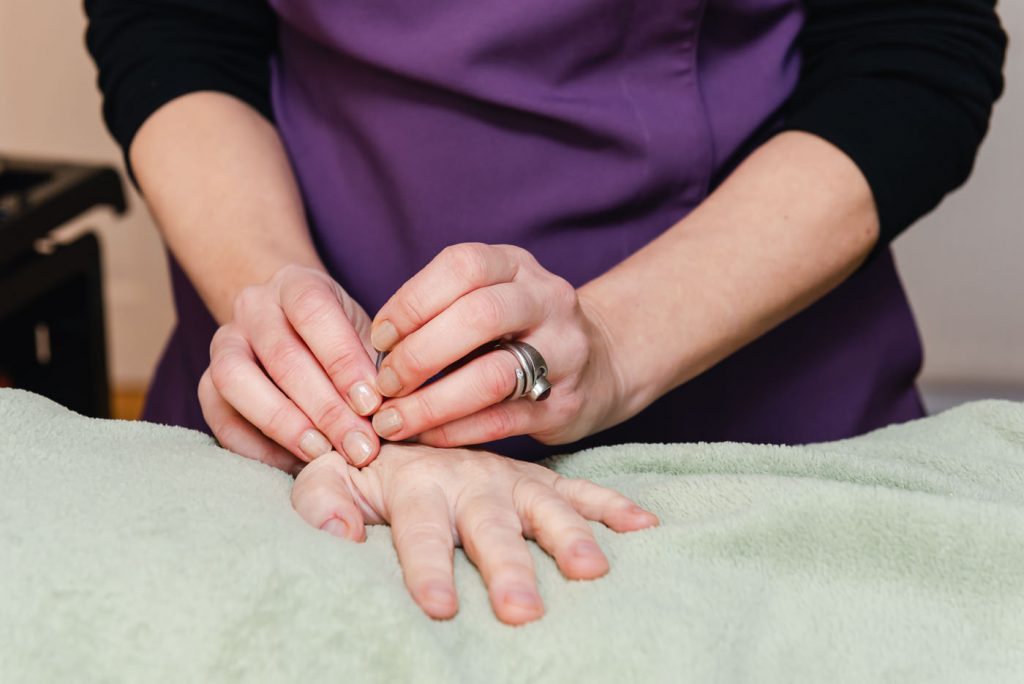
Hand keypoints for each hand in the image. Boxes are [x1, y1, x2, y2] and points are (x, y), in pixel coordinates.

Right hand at [199, 265, 383, 473]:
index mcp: (297, 283)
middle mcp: (253, 306)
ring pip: (236, 380)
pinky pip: (220, 417)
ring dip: (285, 424)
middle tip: (359, 446)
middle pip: (281, 355)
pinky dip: (256, 447)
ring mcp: (223, 342)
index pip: (313, 311)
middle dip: (325, 408)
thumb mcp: (368, 336)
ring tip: (324, 454)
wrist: (295, 330)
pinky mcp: (207, 383)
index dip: (342, 360)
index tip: (371, 404)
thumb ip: (382, 367)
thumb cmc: (343, 340)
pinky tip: (295, 464)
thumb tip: (401, 415)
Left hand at [291, 443, 657, 624]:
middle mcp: (470, 479)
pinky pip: (581, 487)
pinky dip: (613, 505)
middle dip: (507, 568)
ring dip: (569, 537)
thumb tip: (340, 539)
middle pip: (491, 526)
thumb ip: (323, 503)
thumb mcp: (329, 475)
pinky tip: (644, 527)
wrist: (408, 413)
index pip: (422, 530)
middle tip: (522, 611)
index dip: (429, 569)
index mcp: (417, 483)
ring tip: (592, 571)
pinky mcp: (538, 479)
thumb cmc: (364, 463)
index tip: (440, 609)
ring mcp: (510, 478)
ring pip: (544, 506)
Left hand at [367, 243, 624, 447]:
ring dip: (432, 403)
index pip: (462, 266)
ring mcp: (563, 352)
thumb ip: (442, 311)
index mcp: (518, 265)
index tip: (379, 338)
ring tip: (392, 421)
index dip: (412, 301)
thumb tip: (372, 354)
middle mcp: (547, 300)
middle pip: (480, 316)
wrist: (601, 364)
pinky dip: (453, 431)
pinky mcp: (564, 404)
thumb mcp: (491, 297)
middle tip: (383, 385)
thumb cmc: (520, 330)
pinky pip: (501, 420)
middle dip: (419, 354)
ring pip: (493, 375)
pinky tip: (423, 437)